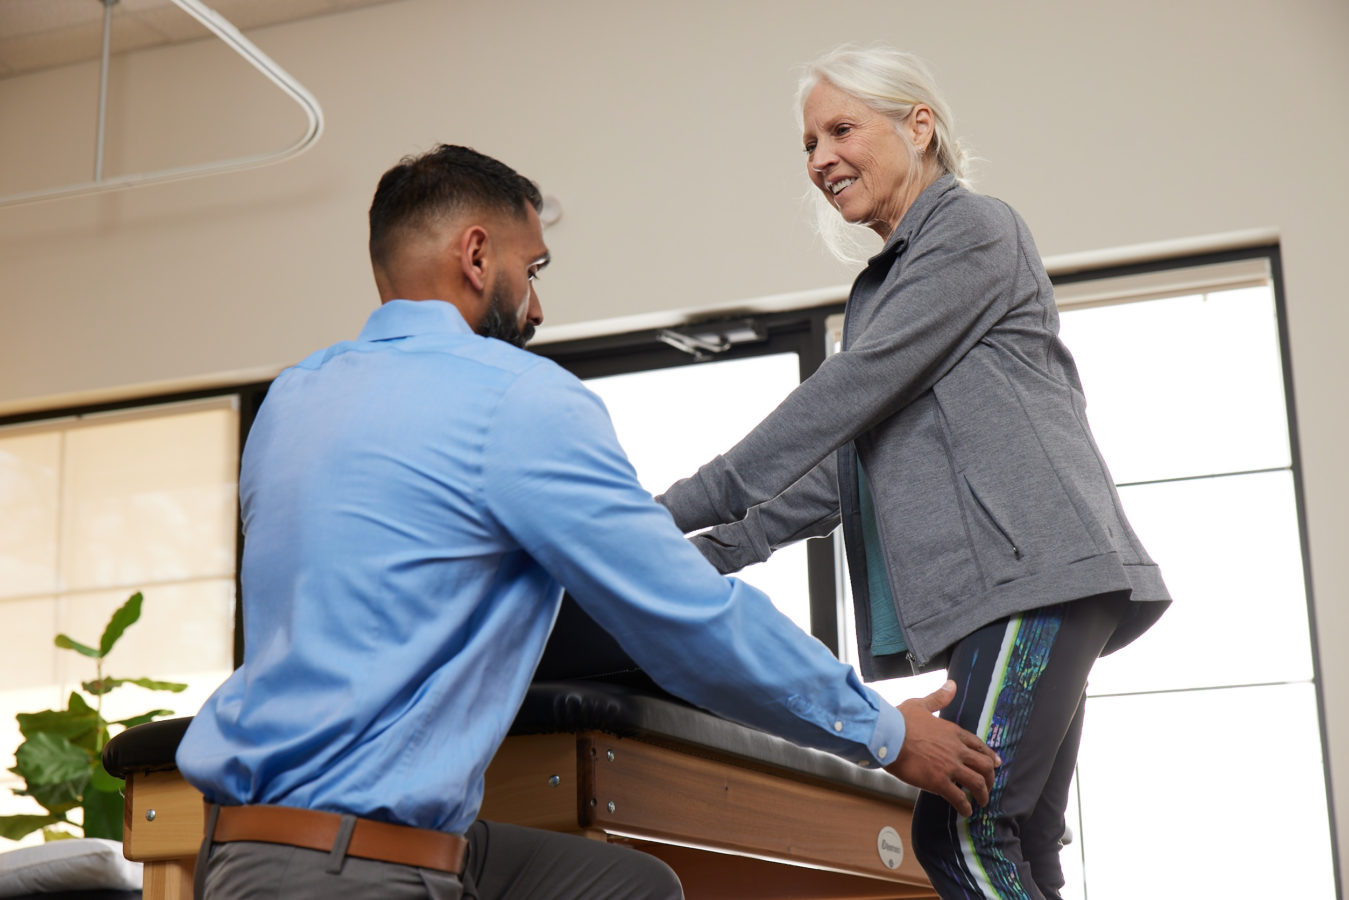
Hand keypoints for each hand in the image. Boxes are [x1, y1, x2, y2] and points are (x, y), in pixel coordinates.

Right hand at [884, 680, 999, 816]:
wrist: (887, 735)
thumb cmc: (900, 720)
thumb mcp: (921, 704)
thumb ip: (939, 697)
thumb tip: (952, 684)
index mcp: (953, 732)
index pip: (978, 745)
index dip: (989, 756)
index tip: (995, 764)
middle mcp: (956, 749)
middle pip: (984, 765)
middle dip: (990, 777)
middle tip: (988, 786)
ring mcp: (949, 766)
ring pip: (977, 783)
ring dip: (982, 794)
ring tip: (981, 802)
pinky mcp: (939, 781)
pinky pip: (959, 798)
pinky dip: (965, 807)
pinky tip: (965, 812)